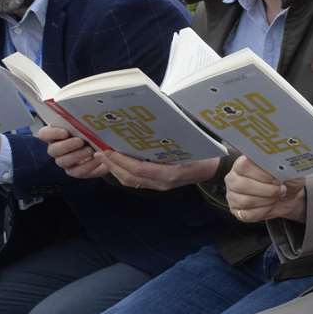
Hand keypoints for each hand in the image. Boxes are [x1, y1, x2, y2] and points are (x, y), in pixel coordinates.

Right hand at [38, 124, 107, 178]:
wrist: (103, 149)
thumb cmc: (92, 132)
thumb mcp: (86, 124)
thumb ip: (80, 122)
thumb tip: (82, 116)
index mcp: (54, 134)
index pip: (44, 134)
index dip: (52, 133)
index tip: (65, 132)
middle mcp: (56, 149)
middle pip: (53, 150)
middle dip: (67, 145)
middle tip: (80, 141)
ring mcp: (64, 161)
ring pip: (63, 161)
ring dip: (77, 156)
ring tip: (91, 150)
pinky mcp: (74, 171)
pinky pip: (77, 171)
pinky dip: (88, 166)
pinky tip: (97, 159)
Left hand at [102, 151, 219, 190]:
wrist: (212, 169)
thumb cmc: (203, 154)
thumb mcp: (188, 145)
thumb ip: (167, 140)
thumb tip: (146, 127)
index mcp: (170, 173)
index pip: (139, 169)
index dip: (121, 161)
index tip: (108, 150)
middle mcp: (162, 182)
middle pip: (130, 177)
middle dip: (112, 165)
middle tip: (100, 152)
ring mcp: (160, 186)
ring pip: (131, 181)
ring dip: (115, 170)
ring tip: (104, 158)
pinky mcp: (158, 185)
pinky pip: (136, 182)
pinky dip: (123, 173)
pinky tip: (117, 164)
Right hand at [223, 155, 304, 222]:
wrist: (290, 195)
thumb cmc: (285, 180)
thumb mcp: (287, 169)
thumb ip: (281, 166)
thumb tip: (278, 167)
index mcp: (243, 164)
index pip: (244, 165)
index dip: (261, 173)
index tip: (275, 178)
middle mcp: (234, 179)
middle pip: (242, 185)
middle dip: (266, 189)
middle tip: (280, 189)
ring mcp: (233, 196)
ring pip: (245, 201)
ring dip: (266, 200)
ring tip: (276, 197)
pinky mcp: (237, 211)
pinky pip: (248, 214)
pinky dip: (263, 211)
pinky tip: (270, 205)